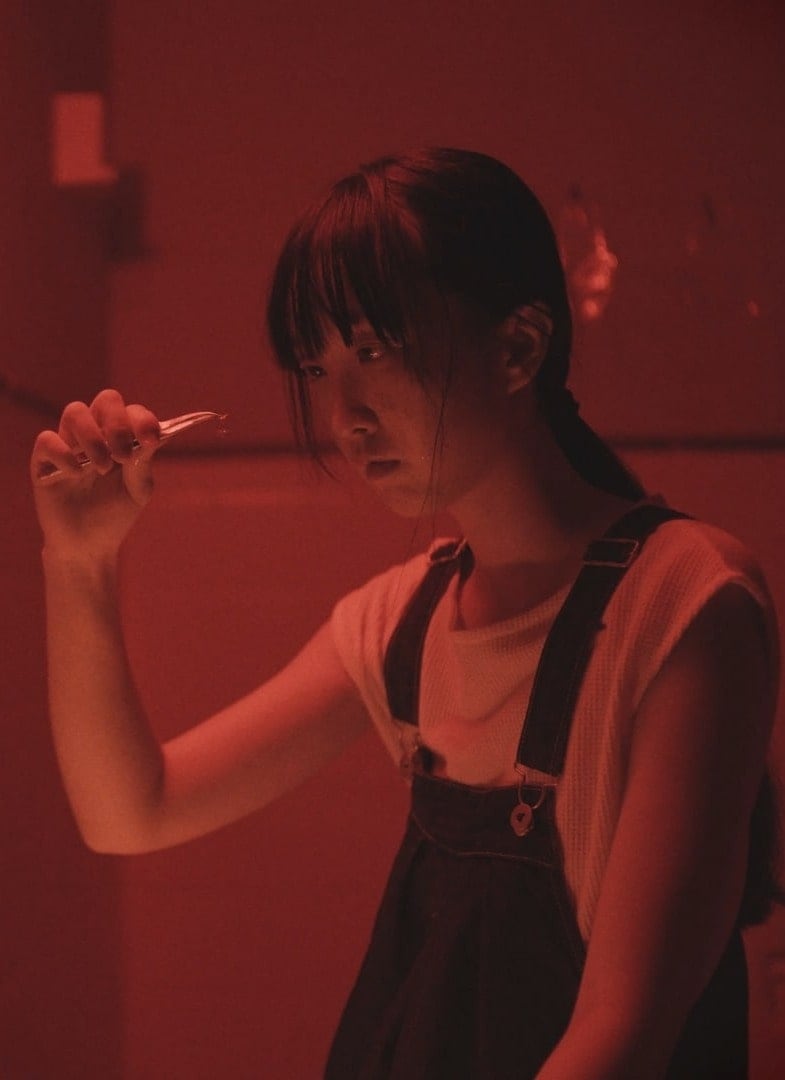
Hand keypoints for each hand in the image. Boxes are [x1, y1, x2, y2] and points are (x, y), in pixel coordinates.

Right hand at [31, 389, 161, 559]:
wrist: (90, 544)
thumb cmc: (115, 513)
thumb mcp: (138, 491)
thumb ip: (142, 464)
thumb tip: (146, 440)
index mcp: (122, 437)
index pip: (132, 411)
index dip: (142, 419)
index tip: (151, 439)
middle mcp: (96, 433)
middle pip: (106, 400)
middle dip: (118, 424)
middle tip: (123, 455)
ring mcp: (69, 443)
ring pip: (75, 411)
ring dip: (93, 438)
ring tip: (103, 468)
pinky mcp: (43, 460)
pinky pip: (48, 440)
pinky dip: (64, 454)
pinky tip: (76, 475)